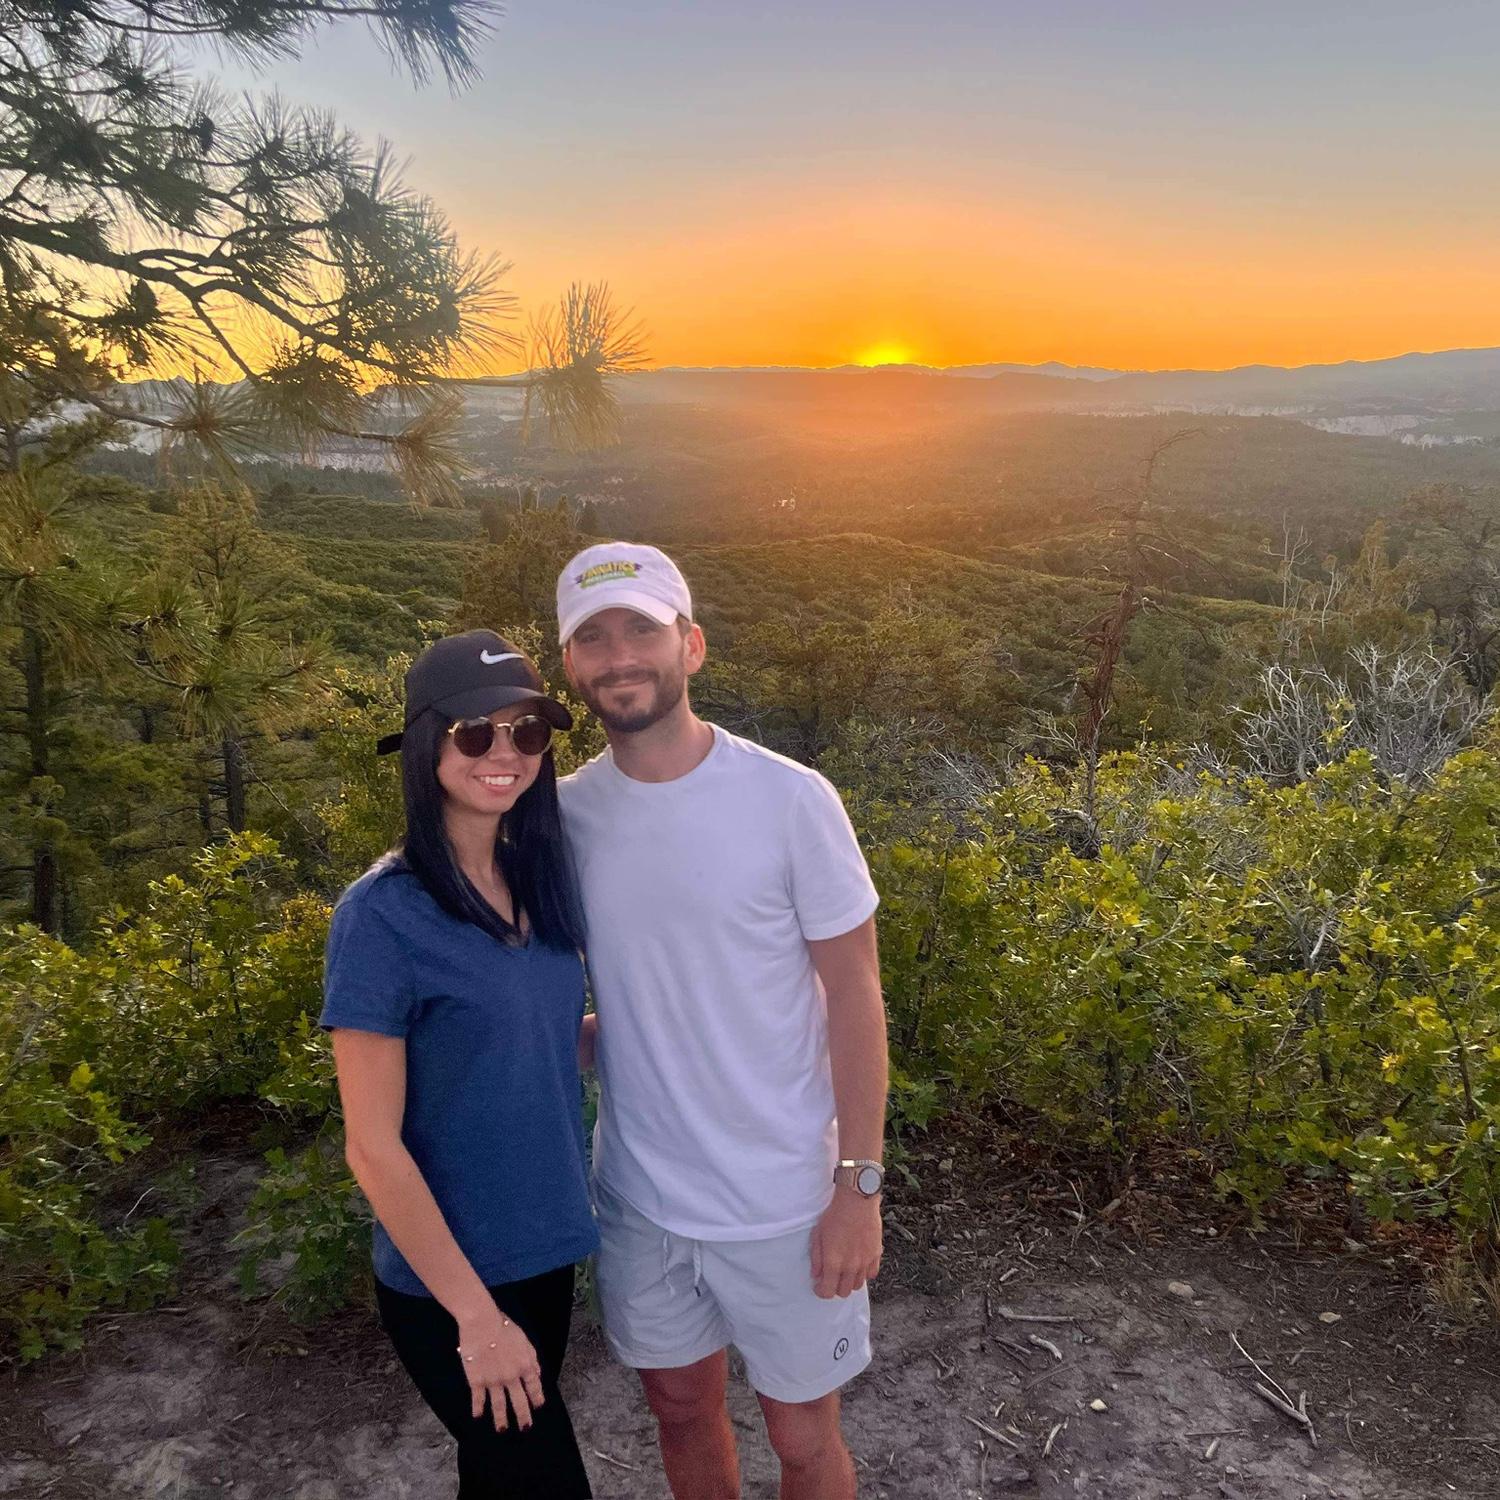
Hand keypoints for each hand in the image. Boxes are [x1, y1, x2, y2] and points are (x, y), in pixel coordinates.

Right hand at [456, 1305, 544, 1430]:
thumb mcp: (524, 1340)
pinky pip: (478, 1399)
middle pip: (519, 1401)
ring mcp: (493, 1381)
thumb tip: (537, 1374)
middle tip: (525, 1428)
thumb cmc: (504, 1327)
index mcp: (524, 1365)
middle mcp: (511, 1377)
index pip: (534, 1386)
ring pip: (499, 1405)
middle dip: (523, 1416)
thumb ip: (532, 1359)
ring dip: (501, 1419)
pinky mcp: (476, 1381)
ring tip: (502, 1430)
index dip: (537, 1398)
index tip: (539, 1407)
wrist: (482, 1323)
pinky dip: (478, 1409)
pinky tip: (478, 1416)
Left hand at [811, 1187, 882, 1298]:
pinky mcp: (875, 1254)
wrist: (857, 1201)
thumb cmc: (835, 1215)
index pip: (828, 1291)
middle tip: (831, 1278)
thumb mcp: (818, 1235)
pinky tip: (858, 1264)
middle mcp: (850, 1266)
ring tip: (844, 1270)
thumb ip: (816, 1258)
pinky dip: (864, 1273)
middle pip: (844, 1292)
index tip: (819, 1286)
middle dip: (835, 1288)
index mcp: (834, 1263)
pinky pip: (871, 1274)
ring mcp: (865, 1262)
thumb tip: (816, 1274)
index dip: (821, 1292)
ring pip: (858, 1285)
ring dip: (849, 1282)